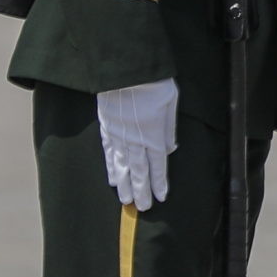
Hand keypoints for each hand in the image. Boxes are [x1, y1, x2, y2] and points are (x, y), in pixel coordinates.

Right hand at [97, 79, 178, 208]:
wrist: (125, 69)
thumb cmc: (153, 83)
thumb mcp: (170, 104)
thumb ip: (168, 129)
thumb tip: (168, 150)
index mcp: (153, 134)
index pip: (158, 165)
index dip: (159, 182)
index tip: (160, 197)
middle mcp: (135, 139)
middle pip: (138, 171)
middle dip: (141, 191)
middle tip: (141, 208)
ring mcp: (118, 134)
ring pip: (121, 165)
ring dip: (124, 184)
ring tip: (126, 200)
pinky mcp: (106, 127)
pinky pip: (108, 152)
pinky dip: (111, 167)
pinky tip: (112, 179)